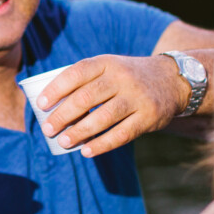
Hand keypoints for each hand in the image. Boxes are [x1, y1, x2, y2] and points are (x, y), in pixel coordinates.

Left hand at [37, 55, 187, 157]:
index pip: (77, 73)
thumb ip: (85, 81)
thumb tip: (50, 107)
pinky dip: (102, 144)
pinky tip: (86, 151)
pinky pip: (121, 134)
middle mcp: (122, 78)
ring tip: (63, 141)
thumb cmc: (127, 78)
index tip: (41, 104)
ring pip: (103, 117)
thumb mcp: (109, 68)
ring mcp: (137, 98)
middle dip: (63, 115)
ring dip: (80, 132)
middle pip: (87, 97)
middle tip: (48, 129)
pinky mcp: (148, 117)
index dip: (57, 89)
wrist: (172, 80)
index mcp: (107, 63)